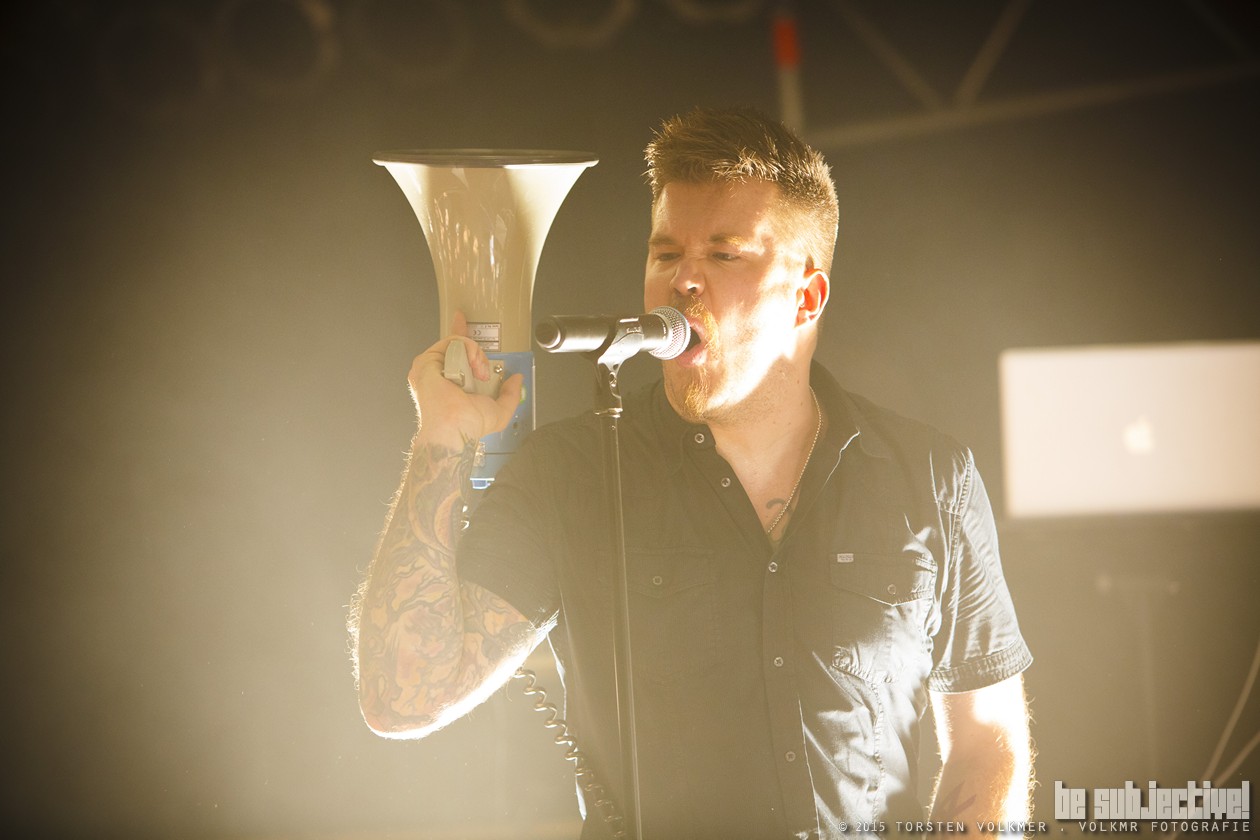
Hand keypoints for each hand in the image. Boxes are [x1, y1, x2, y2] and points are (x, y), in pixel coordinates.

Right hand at [407, 312, 523, 450]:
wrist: (456, 427)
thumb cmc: (470, 425)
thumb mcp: (499, 410)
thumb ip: (510, 394)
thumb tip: (517, 379)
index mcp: (451, 384)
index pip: (455, 355)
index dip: (459, 335)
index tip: (462, 320)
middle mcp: (439, 374)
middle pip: (457, 347)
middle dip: (477, 353)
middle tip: (483, 371)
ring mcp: (431, 367)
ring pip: (458, 343)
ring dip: (476, 354)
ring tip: (480, 372)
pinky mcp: (426, 361)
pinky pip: (452, 341)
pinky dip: (469, 349)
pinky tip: (474, 366)